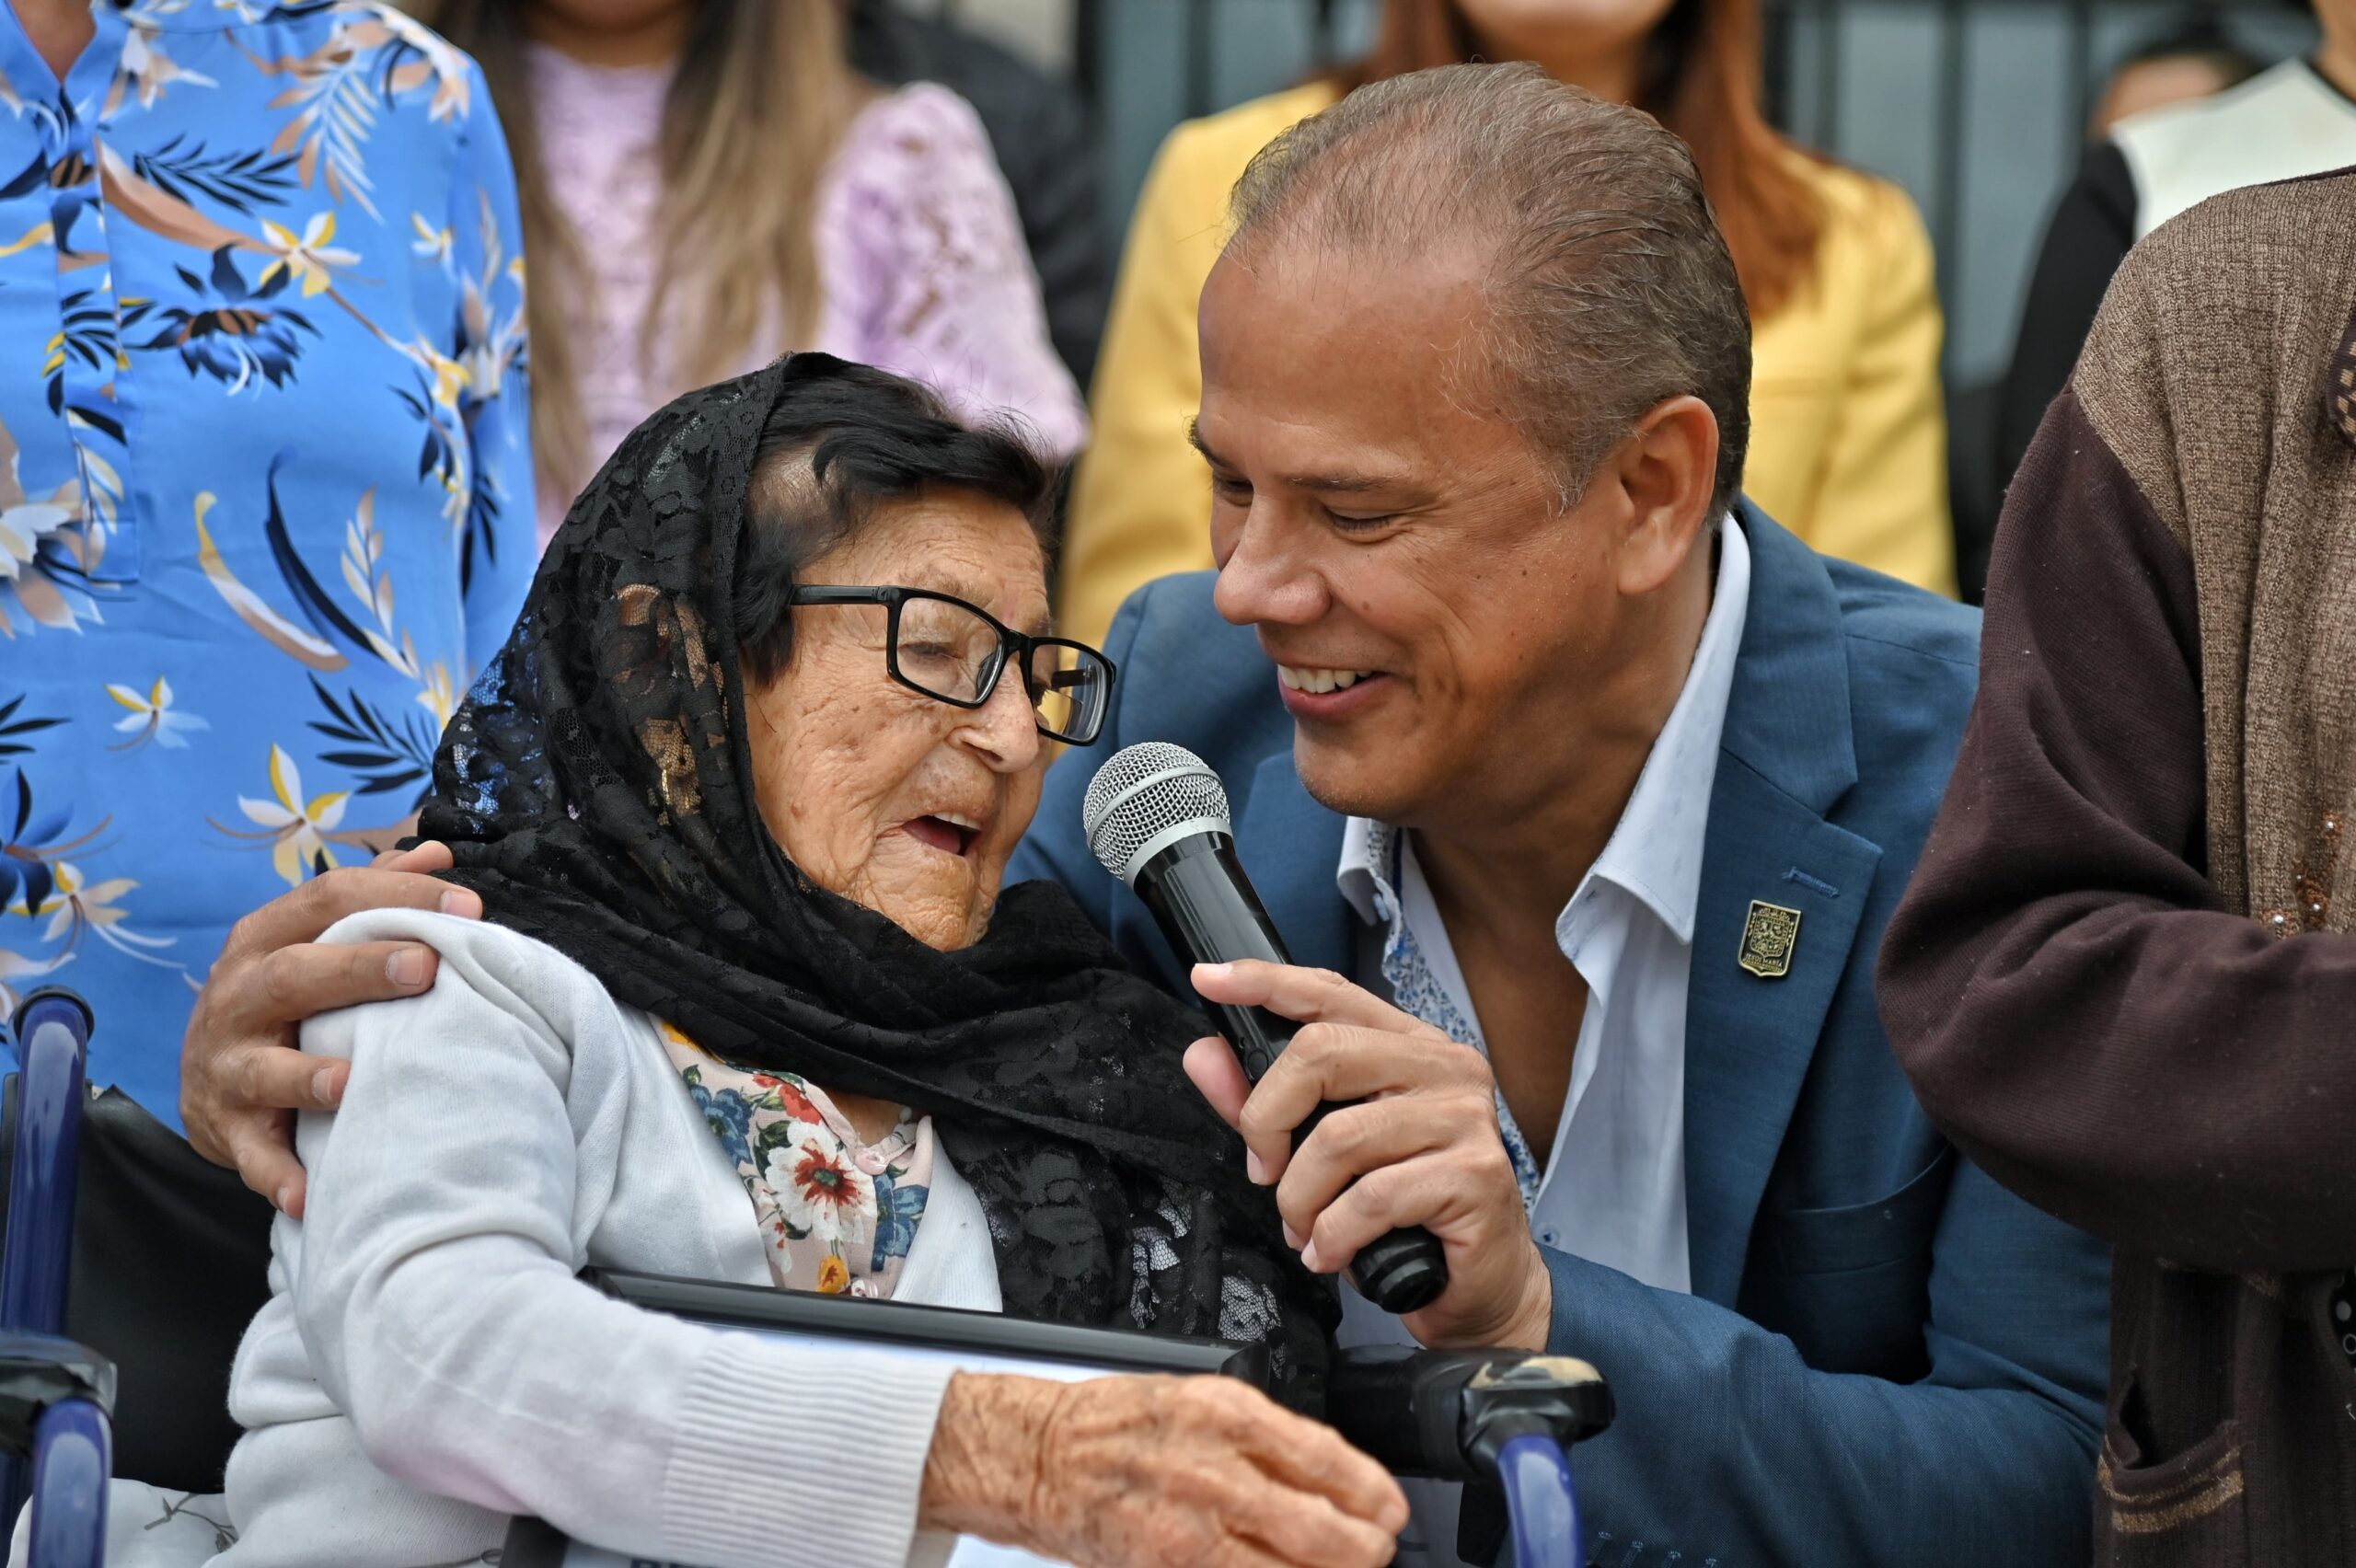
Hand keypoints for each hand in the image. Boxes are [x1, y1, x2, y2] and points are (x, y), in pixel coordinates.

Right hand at [180, 842, 478, 1217]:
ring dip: (306, 1078)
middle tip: (425, 967)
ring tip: (349, 1082)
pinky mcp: (227, 1130)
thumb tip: (436, 853)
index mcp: (266, 940)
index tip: (470, 906)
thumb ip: (374, 895)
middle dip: (358, 970)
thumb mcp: (315, 940)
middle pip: (294, 974)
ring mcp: (227, 1066)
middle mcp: (238, 996)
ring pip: (262, 1069)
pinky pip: (253, 1156)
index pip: (327, 900)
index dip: (398, 896)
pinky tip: (312, 1192)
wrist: (210, 1080)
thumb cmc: (286, 998)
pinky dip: (280, 1176)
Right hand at [922, 1372, 1406, 1567]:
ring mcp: (1189, 1531)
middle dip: (1364, 1551)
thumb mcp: (1198, 1399)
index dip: (1374, 1495)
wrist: (1037, 1455)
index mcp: (1227, 1414)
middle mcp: (1213, 1471)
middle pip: (1325, 1532)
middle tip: (1373, 1552)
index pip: (1330, 1461)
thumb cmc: (1112, 1426)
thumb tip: (1333, 1477)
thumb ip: (1265, 1438)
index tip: (1390, 1510)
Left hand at [1184, 960, 1551, 1351]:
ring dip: (1301, 1199)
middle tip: (1265, 1172)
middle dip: (1266, 1121)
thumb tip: (1204, 1055)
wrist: (1480, 1289)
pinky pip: (1371, 1197)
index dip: (1266, 982)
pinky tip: (1332, 1252)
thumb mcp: (1322, 1154)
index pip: (1331, 992)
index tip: (1210, 980)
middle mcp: (1443, 1066)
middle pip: (1321, 1052)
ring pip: (1339, 1137)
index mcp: (1408, 1047)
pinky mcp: (1475, 1173)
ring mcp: (1464, 1117)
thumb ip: (1263, 1103)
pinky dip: (1334, 1234)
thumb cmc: (1405, 1217)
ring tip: (1306, 1229)